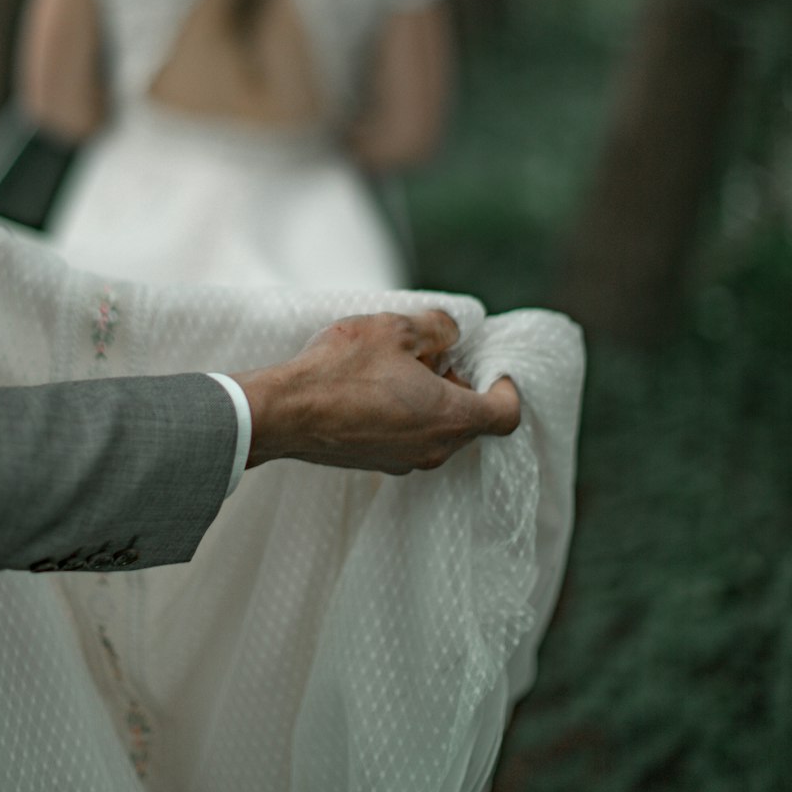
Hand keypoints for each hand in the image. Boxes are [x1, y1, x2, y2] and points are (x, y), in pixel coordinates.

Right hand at [234, 309, 520, 475]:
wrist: (284, 412)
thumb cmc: (341, 369)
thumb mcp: (395, 328)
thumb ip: (438, 328)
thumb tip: (451, 334)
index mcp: (450, 417)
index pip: (505, 414)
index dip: (507, 386)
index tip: (492, 366)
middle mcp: (434, 448)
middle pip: (470, 420)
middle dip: (459, 385)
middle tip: (433, 354)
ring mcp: (403, 461)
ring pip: (437, 429)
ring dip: (429, 399)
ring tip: (397, 366)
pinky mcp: (376, 463)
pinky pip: (408, 438)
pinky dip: (405, 414)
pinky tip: (374, 387)